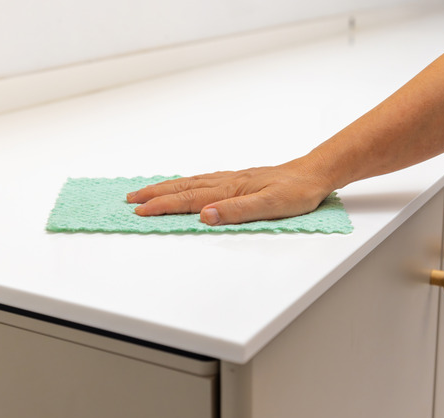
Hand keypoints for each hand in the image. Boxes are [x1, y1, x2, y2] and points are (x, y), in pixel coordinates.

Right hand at [126, 158, 334, 224]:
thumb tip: (205, 216)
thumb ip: (237, 212)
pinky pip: (201, 180)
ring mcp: (230, 179)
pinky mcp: (237, 180)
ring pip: (190, 182)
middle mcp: (226, 182)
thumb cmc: (296, 192)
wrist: (313, 174)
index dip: (163, 206)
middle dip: (155, 194)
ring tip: (146, 192)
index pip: (189, 199)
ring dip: (165, 188)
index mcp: (230, 189)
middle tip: (131, 200)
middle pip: (183, 188)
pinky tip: (182, 185)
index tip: (141, 212)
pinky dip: (184, 183)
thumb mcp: (270, 206)